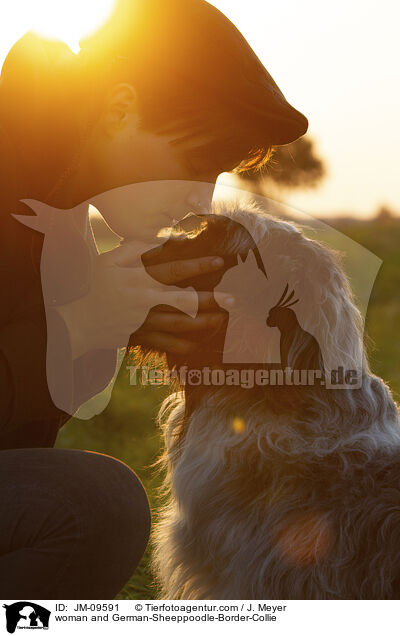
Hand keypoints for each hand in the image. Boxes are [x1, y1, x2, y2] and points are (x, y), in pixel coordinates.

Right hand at [56, 242, 229, 358]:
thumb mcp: (108, 261)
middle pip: (184, 301)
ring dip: (202, 324)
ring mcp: (143, 322)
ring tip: (221, 321)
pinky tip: (197, 345)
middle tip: (233, 301)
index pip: (175, 270)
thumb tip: (156, 239)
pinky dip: (181, 346)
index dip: (198, 266)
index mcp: (140, 279)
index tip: (219, 262)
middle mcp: (146, 301)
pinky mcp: (138, 337)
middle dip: (211, 301)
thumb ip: (132, 249)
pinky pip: (164, 344)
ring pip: (179, 324)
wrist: (75, 321)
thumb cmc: (91, 286)